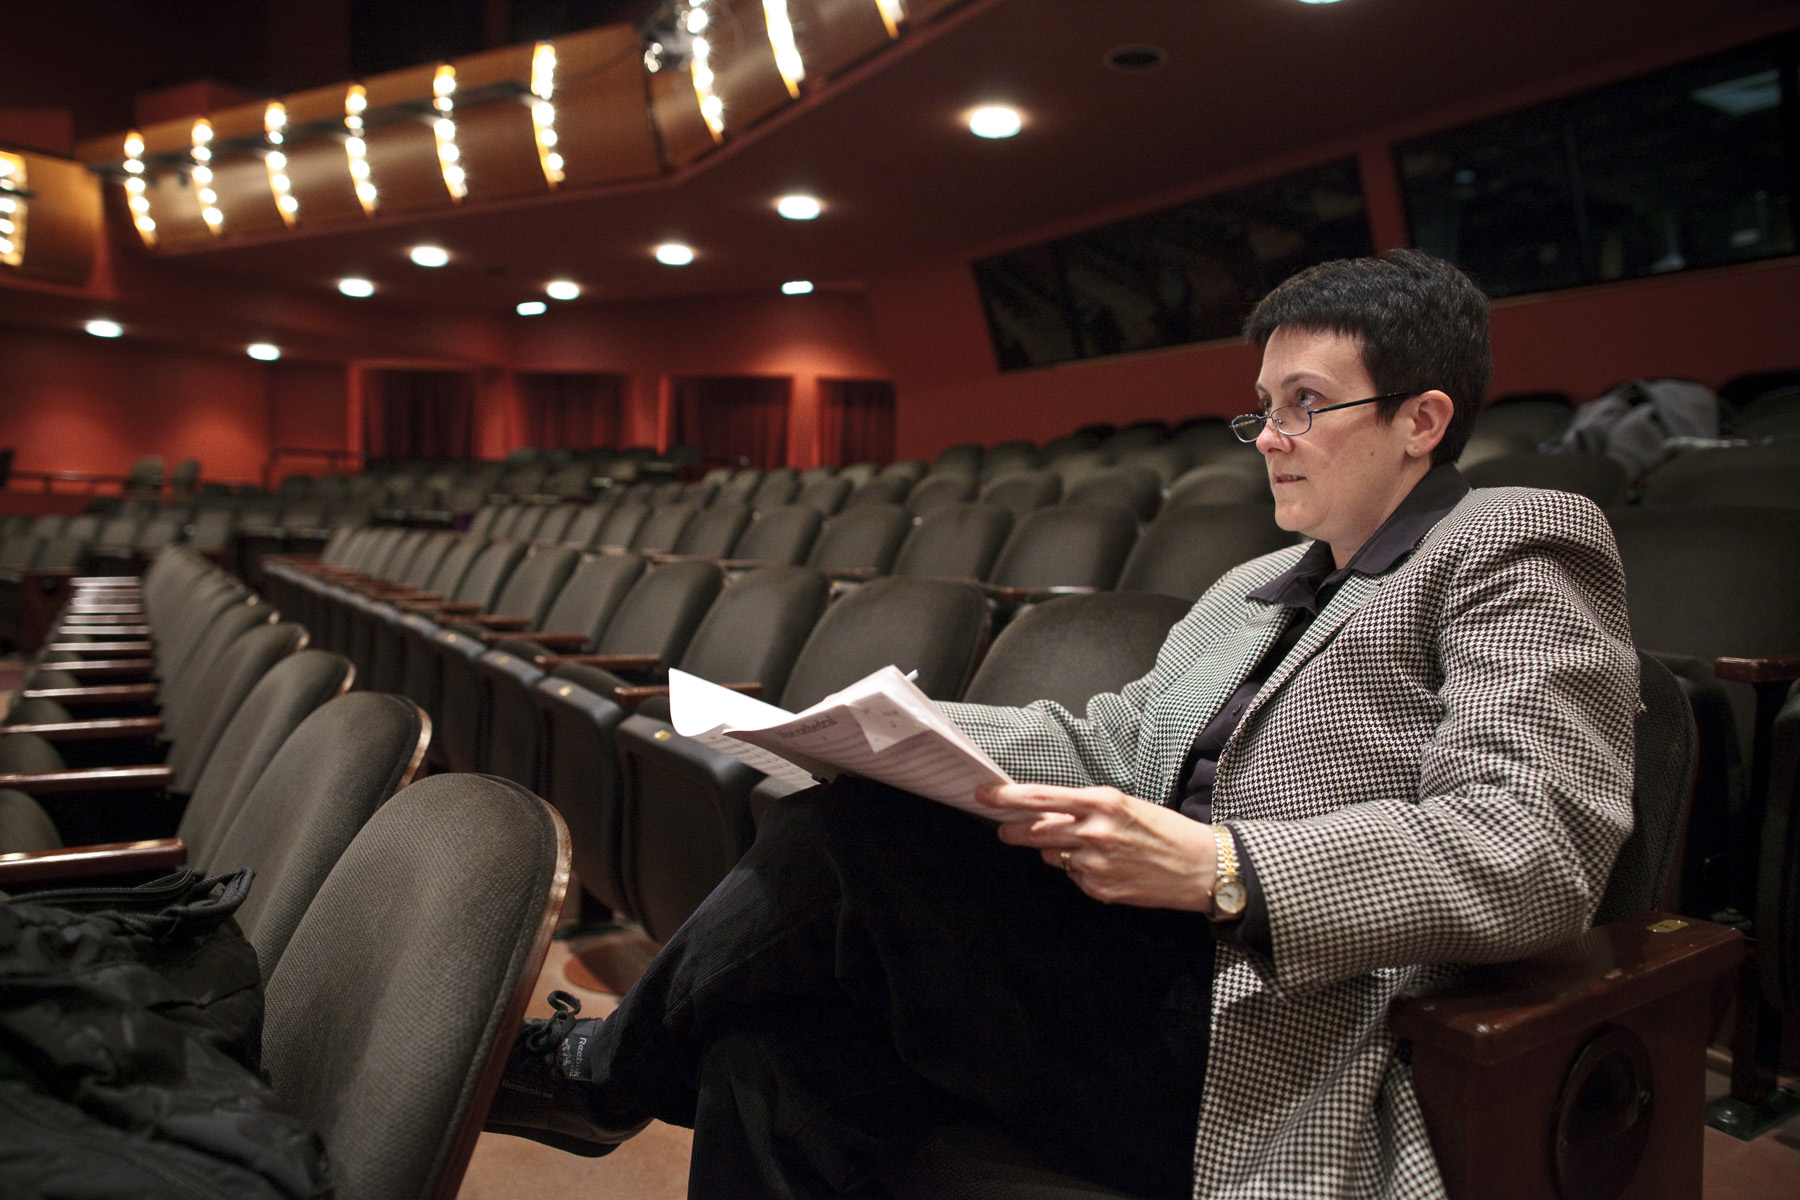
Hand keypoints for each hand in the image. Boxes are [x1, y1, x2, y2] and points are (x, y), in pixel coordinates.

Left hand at [979, 782, 1218, 911]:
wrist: (1200, 867)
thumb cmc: (1163, 830)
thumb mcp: (1125, 805)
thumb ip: (1084, 808)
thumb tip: (1045, 812)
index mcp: (1101, 802)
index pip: (1040, 797)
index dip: (1006, 796)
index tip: (983, 794)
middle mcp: (1094, 832)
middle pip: (1033, 830)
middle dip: (1012, 830)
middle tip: (1004, 829)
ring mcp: (1094, 864)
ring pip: (1050, 854)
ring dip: (1054, 849)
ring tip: (1085, 846)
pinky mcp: (1099, 889)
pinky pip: (1072, 876)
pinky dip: (1078, 870)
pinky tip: (1106, 867)